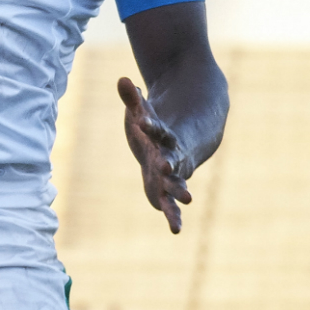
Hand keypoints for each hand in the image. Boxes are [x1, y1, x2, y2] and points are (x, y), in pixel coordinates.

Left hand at [118, 76, 193, 233]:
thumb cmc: (154, 127)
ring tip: (188, 199)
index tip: (143, 123)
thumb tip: (122, 79)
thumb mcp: (142, 113)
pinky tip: (175, 229)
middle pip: (173, 159)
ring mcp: (172, 174)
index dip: (150, 125)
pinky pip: (171, 204)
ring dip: (179, 191)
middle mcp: (172, 155)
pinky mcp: (167, 189)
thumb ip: (132, 100)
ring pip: (177, 184)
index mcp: (165, 136)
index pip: (157, 129)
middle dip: (171, 163)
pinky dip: (173, 215)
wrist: (179, 145)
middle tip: (169, 167)